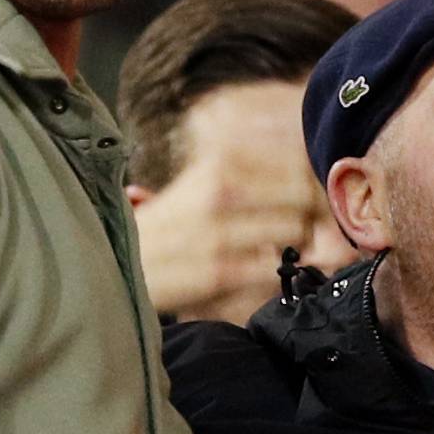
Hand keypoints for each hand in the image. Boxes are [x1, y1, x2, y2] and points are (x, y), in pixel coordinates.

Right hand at [128, 88, 337, 326]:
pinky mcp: (219, 271)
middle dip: (315, 214)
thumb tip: (303, 170)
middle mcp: (221, 190)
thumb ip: (245, 173)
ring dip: (301, 244)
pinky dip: (281, 272)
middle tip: (312, 230)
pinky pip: (274, 267)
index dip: (314, 181)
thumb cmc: (165, 228)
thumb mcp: (197, 184)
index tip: (314, 199)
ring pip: (296, 230)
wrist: (118, 266)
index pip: (295, 160)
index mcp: (217, 162)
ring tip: (291, 252)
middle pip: (303, 194)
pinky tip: (270, 273)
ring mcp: (220, 232)